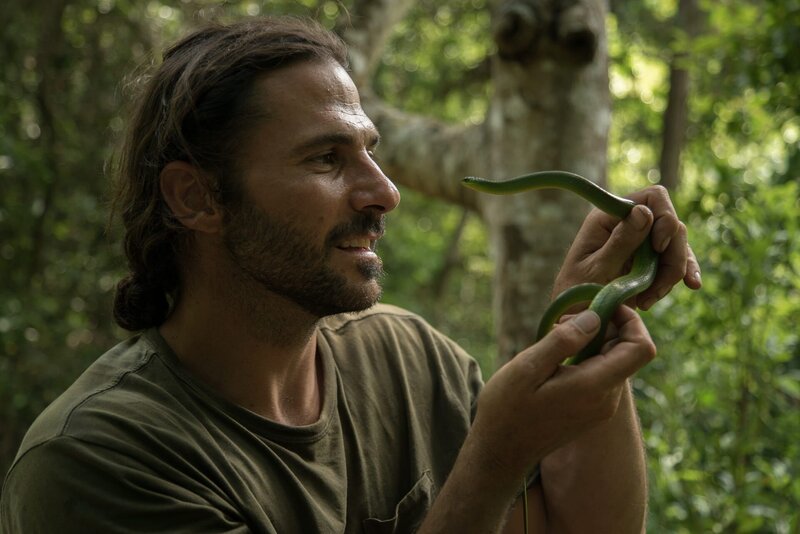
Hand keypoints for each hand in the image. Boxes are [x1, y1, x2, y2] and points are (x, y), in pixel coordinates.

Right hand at [468, 306, 655, 482]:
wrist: (501, 452)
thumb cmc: (507, 409)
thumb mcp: (527, 368)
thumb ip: (563, 341)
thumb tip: (595, 316)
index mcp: (594, 386)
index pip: (641, 347)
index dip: (630, 320)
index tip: (600, 305)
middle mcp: (607, 400)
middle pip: (629, 351)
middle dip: (606, 326)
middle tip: (565, 319)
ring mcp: (602, 408)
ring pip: (616, 361)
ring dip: (594, 341)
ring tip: (555, 337)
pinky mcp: (593, 411)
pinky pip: (603, 375)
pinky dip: (588, 357)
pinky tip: (557, 357)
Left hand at [553, 185, 701, 309]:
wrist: (576, 317)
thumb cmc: (576, 292)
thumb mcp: (596, 270)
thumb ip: (620, 243)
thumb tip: (644, 211)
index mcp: (608, 217)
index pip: (652, 198)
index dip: (665, 218)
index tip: (658, 248)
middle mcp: (627, 224)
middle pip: (671, 223)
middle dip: (672, 255)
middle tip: (657, 287)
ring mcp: (640, 241)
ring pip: (676, 244)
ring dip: (673, 272)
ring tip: (648, 301)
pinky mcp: (649, 260)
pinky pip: (674, 260)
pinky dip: (682, 273)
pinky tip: (692, 285)